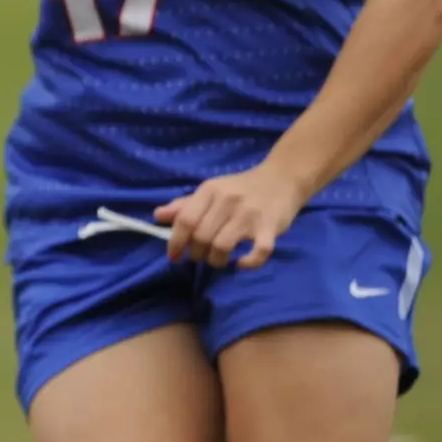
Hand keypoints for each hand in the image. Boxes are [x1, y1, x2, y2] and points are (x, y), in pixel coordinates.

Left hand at [154, 164, 304, 268]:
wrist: (283, 178)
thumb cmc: (242, 188)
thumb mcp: (212, 191)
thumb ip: (186, 205)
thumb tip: (158, 216)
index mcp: (210, 190)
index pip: (185, 220)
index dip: (175, 242)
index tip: (174, 256)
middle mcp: (228, 201)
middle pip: (201, 237)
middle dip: (196, 254)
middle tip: (201, 256)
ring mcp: (250, 215)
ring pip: (222, 246)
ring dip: (216, 261)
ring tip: (218, 260)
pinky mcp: (271, 228)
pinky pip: (259, 252)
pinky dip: (248, 263)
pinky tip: (241, 263)